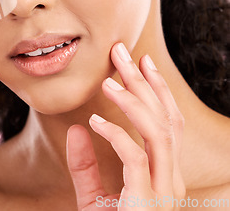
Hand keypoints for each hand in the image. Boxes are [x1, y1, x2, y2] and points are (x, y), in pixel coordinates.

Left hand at [66, 42, 185, 209]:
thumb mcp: (95, 200)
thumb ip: (86, 167)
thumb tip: (77, 130)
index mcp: (163, 174)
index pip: (168, 120)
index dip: (156, 88)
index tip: (140, 60)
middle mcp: (169, 179)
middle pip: (165, 118)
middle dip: (144, 81)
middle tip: (122, 52)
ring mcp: (162, 192)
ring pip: (159, 132)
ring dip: (134, 101)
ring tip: (109, 80)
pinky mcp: (146, 203)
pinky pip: (136, 159)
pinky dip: (117, 135)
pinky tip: (95, 123)